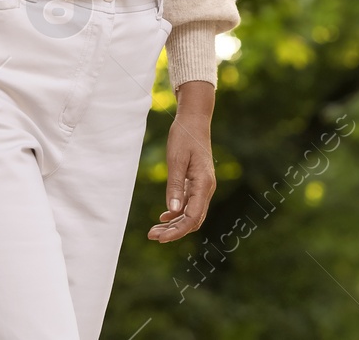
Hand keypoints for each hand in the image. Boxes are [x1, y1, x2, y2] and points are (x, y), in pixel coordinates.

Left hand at [147, 79, 215, 242]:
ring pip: (191, 214)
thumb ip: (175, 186)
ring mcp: (203, 186)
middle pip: (193, 220)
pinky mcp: (197, 182)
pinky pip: (189, 204)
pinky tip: (164, 217)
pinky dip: (177, 213)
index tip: (160, 238)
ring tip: (154, 230)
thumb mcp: (175, 160)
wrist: (194, 119)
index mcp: (203, 184)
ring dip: (174, 224)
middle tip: (152, 236)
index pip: (193, 217)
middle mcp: (206, 188)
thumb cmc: (184, 136)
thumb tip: (172, 212)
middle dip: (174, 232)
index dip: (177, 231)